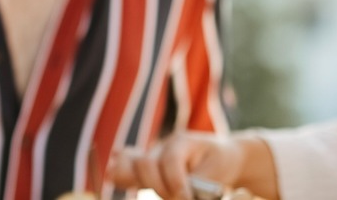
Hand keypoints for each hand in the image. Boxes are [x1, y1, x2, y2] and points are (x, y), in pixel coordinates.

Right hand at [108, 132, 247, 199]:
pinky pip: (128, 167)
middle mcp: (163, 146)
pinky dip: (122, 174)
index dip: (176, 183)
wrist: (224, 157)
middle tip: (176, 198)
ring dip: (138, 182)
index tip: (187, 198)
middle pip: (146, 164)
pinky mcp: (149, 169)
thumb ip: (199, 184)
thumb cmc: (221, 164)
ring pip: (134, 167)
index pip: (170, 161)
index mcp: (182, 141)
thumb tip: (183, 197)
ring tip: (146, 189)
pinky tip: (113, 175)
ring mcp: (153, 156)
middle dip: (159, 187)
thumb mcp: (217, 172)